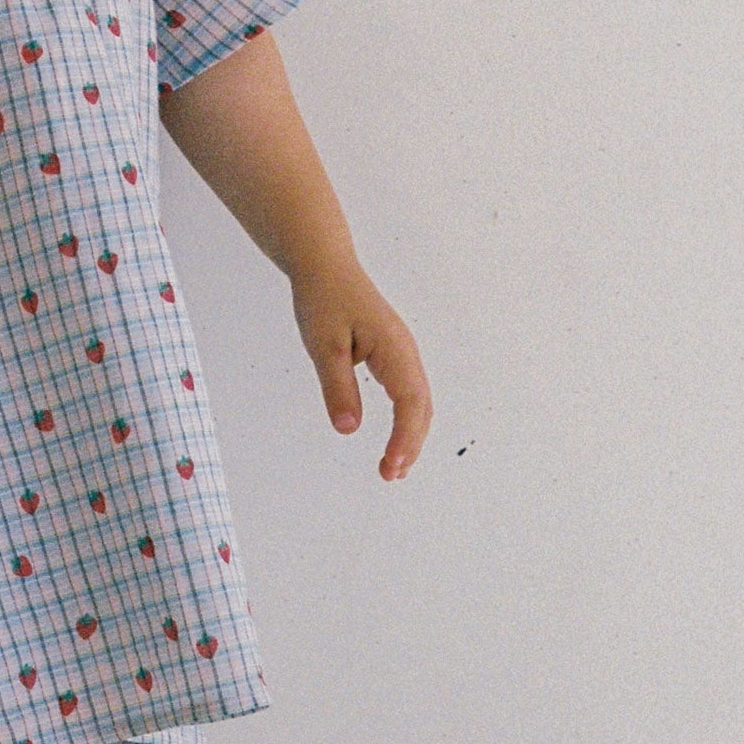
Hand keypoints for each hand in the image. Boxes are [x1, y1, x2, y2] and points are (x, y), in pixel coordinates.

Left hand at [291, 259, 431, 481]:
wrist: (326, 267)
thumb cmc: (324, 300)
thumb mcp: (323, 346)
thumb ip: (336, 386)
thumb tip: (348, 429)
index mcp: (394, 349)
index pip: (409, 403)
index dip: (404, 438)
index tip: (391, 466)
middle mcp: (406, 352)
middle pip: (421, 407)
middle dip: (410, 445)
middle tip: (389, 476)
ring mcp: (402, 353)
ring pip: (418, 402)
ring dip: (411, 436)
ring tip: (393, 468)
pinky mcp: (392, 354)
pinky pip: (408, 392)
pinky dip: (406, 420)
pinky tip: (394, 439)